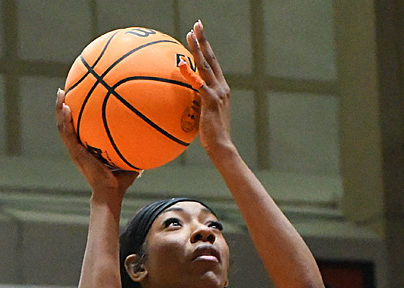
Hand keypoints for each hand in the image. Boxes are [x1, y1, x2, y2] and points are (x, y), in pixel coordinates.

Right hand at [55, 89, 138, 196]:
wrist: (110, 194)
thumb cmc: (119, 183)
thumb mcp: (128, 163)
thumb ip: (135, 152)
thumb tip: (150, 143)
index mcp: (86, 151)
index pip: (78, 130)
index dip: (75, 116)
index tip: (75, 100)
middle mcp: (78, 149)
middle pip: (66, 125)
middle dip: (63, 107)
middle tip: (63, 91)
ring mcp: (76, 152)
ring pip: (63, 127)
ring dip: (60, 110)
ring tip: (60, 94)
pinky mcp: (77, 154)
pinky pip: (68, 134)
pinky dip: (65, 121)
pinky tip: (66, 108)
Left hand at [180, 21, 233, 158]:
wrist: (221, 146)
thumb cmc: (211, 135)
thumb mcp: (203, 115)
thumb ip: (197, 102)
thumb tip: (184, 97)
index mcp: (221, 89)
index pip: (213, 65)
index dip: (206, 49)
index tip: (199, 35)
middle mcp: (221, 87)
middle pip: (211, 59)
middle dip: (203, 40)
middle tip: (197, 25)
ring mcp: (217, 93)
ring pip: (206, 66)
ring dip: (197, 49)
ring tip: (189, 34)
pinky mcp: (210, 101)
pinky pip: (198, 84)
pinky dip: (189, 74)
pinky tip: (181, 64)